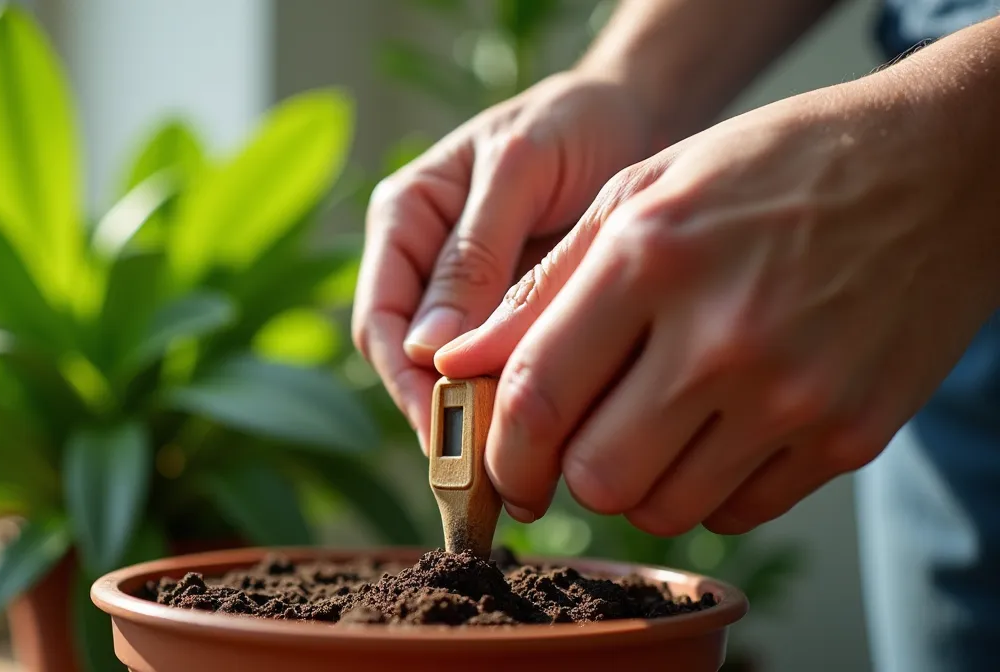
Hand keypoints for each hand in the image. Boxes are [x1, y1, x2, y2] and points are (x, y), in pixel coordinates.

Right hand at [352, 71, 653, 449]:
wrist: (635, 111)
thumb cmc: (570, 123)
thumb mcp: (520, 169)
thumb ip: (475, 252)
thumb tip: (425, 351)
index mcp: (403, 219)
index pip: (379, 320)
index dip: (404, 385)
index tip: (444, 434)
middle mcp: (424, 266)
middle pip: (408, 364)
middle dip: (441, 420)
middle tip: (487, 476)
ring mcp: (469, 297)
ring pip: (454, 378)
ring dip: (480, 425)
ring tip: (520, 476)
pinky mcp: (514, 317)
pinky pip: (502, 372)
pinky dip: (520, 409)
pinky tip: (552, 441)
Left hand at [435, 65, 999, 533]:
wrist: (938, 171)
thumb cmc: (771, 169)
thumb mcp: (642, 192)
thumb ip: (542, 286)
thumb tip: (455, 361)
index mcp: (653, 259)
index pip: (538, 396)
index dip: (499, 448)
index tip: (498, 461)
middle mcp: (724, 336)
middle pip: (596, 475)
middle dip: (565, 473)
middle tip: (571, 445)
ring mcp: (795, 395)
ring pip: (665, 508)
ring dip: (636, 484)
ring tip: (649, 425)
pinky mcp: (850, 436)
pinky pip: (738, 511)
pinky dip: (707, 490)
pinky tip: (714, 430)